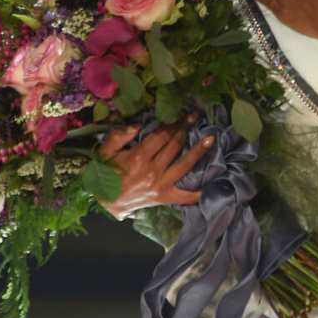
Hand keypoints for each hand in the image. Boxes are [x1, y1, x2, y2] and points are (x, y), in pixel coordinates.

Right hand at [97, 117, 213, 219]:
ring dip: (199, 151)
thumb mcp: (104, 152)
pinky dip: (199, 193)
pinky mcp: (164, 198)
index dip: (174, 123)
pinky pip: (185, 197)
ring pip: (184, 165)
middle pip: (174, 146)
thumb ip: (118, 136)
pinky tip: (212, 185)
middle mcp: (152, 171)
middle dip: (185, 130)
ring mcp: (160, 185)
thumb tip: (136, 124)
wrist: (104, 202)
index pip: (161, 136)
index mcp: (138, 157)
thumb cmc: (105, 174)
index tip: (184, 114)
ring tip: (211, 139)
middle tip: (195, 117)